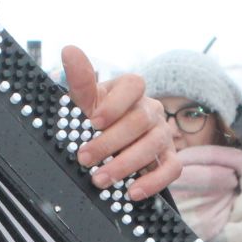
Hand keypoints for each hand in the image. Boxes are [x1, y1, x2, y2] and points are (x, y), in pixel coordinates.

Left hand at [64, 45, 179, 200]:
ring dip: (126, 164)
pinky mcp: (171, 158)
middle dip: (110, 142)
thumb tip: (69, 49)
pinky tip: (132, 192)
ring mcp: (164, 134)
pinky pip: (172, 169)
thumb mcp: (86, 101)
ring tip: (101, 180)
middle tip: (85, 159)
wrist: (110, 144)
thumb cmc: (97, 118)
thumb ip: (81, 79)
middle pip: (140, 120)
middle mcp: (151, 109)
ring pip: (154, 145)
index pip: (134, 85)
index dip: (114, 104)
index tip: (92, 122)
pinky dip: (153, 182)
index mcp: (132, 90)